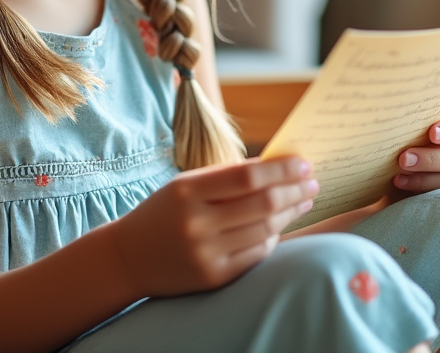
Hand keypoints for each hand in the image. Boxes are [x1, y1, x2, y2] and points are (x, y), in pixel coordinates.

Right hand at [111, 156, 317, 296]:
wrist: (127, 258)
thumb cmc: (163, 213)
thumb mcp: (185, 185)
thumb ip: (225, 177)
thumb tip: (275, 167)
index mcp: (188, 191)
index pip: (248, 177)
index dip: (281, 170)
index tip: (303, 164)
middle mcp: (196, 223)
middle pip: (262, 204)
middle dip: (294, 191)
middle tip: (312, 183)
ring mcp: (205, 252)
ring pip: (264, 230)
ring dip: (290, 213)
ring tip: (303, 201)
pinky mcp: (213, 276)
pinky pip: (256, 254)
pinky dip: (272, 237)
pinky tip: (280, 226)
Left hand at [391, 116, 439, 193]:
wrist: (411, 177)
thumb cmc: (418, 148)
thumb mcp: (421, 138)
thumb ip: (420, 133)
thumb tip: (404, 129)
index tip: (432, 133)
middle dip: (431, 159)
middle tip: (405, 158)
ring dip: (424, 179)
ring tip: (399, 178)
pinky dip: (424, 194)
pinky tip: (405, 187)